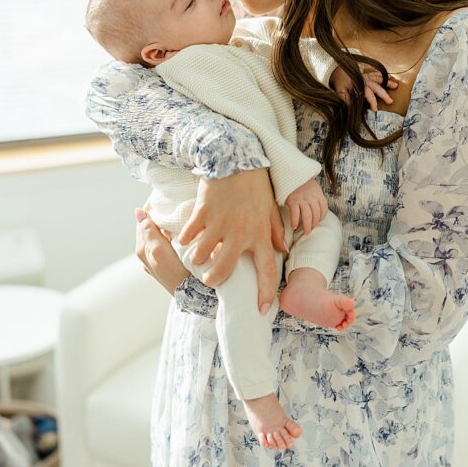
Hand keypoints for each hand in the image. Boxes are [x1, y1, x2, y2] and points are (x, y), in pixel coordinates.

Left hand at [135, 207, 188, 295]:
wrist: (193, 295)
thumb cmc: (176, 272)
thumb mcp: (159, 249)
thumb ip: (148, 231)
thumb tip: (138, 212)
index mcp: (142, 249)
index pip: (143, 221)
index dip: (152, 208)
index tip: (163, 197)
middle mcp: (147, 255)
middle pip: (150, 228)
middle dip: (159, 215)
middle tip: (172, 203)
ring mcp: (158, 260)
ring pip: (159, 235)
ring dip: (166, 225)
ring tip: (178, 214)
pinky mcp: (169, 264)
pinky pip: (167, 243)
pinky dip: (171, 234)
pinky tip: (181, 232)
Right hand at [178, 168, 286, 314]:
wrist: (236, 157)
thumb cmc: (255, 183)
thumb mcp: (270, 207)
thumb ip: (274, 230)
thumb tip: (282, 250)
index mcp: (260, 234)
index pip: (267, 269)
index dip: (265, 292)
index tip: (261, 309)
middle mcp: (240, 233)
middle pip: (224, 270)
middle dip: (214, 280)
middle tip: (210, 280)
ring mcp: (220, 223)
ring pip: (202, 255)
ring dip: (197, 259)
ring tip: (197, 256)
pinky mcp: (203, 213)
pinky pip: (189, 234)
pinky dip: (185, 239)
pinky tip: (185, 237)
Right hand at [284, 177, 327, 235]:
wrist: (290, 172)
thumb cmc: (300, 181)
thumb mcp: (312, 186)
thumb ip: (314, 196)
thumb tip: (315, 208)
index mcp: (318, 193)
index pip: (324, 208)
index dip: (322, 217)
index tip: (318, 221)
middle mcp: (312, 197)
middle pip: (316, 214)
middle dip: (314, 224)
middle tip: (310, 230)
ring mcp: (302, 199)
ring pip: (307, 216)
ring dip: (307, 226)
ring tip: (306, 232)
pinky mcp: (293, 200)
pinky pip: (295, 214)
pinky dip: (295, 221)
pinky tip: (294, 226)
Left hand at [330, 65, 397, 110]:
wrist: (335, 70)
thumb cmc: (338, 81)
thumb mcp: (339, 89)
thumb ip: (344, 97)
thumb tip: (349, 105)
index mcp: (359, 84)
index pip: (368, 94)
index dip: (372, 102)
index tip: (375, 109)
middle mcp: (364, 79)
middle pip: (376, 87)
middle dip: (383, 94)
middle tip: (390, 101)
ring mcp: (366, 76)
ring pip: (378, 79)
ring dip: (387, 82)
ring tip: (395, 85)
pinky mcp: (366, 74)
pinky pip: (375, 74)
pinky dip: (382, 75)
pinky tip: (389, 76)